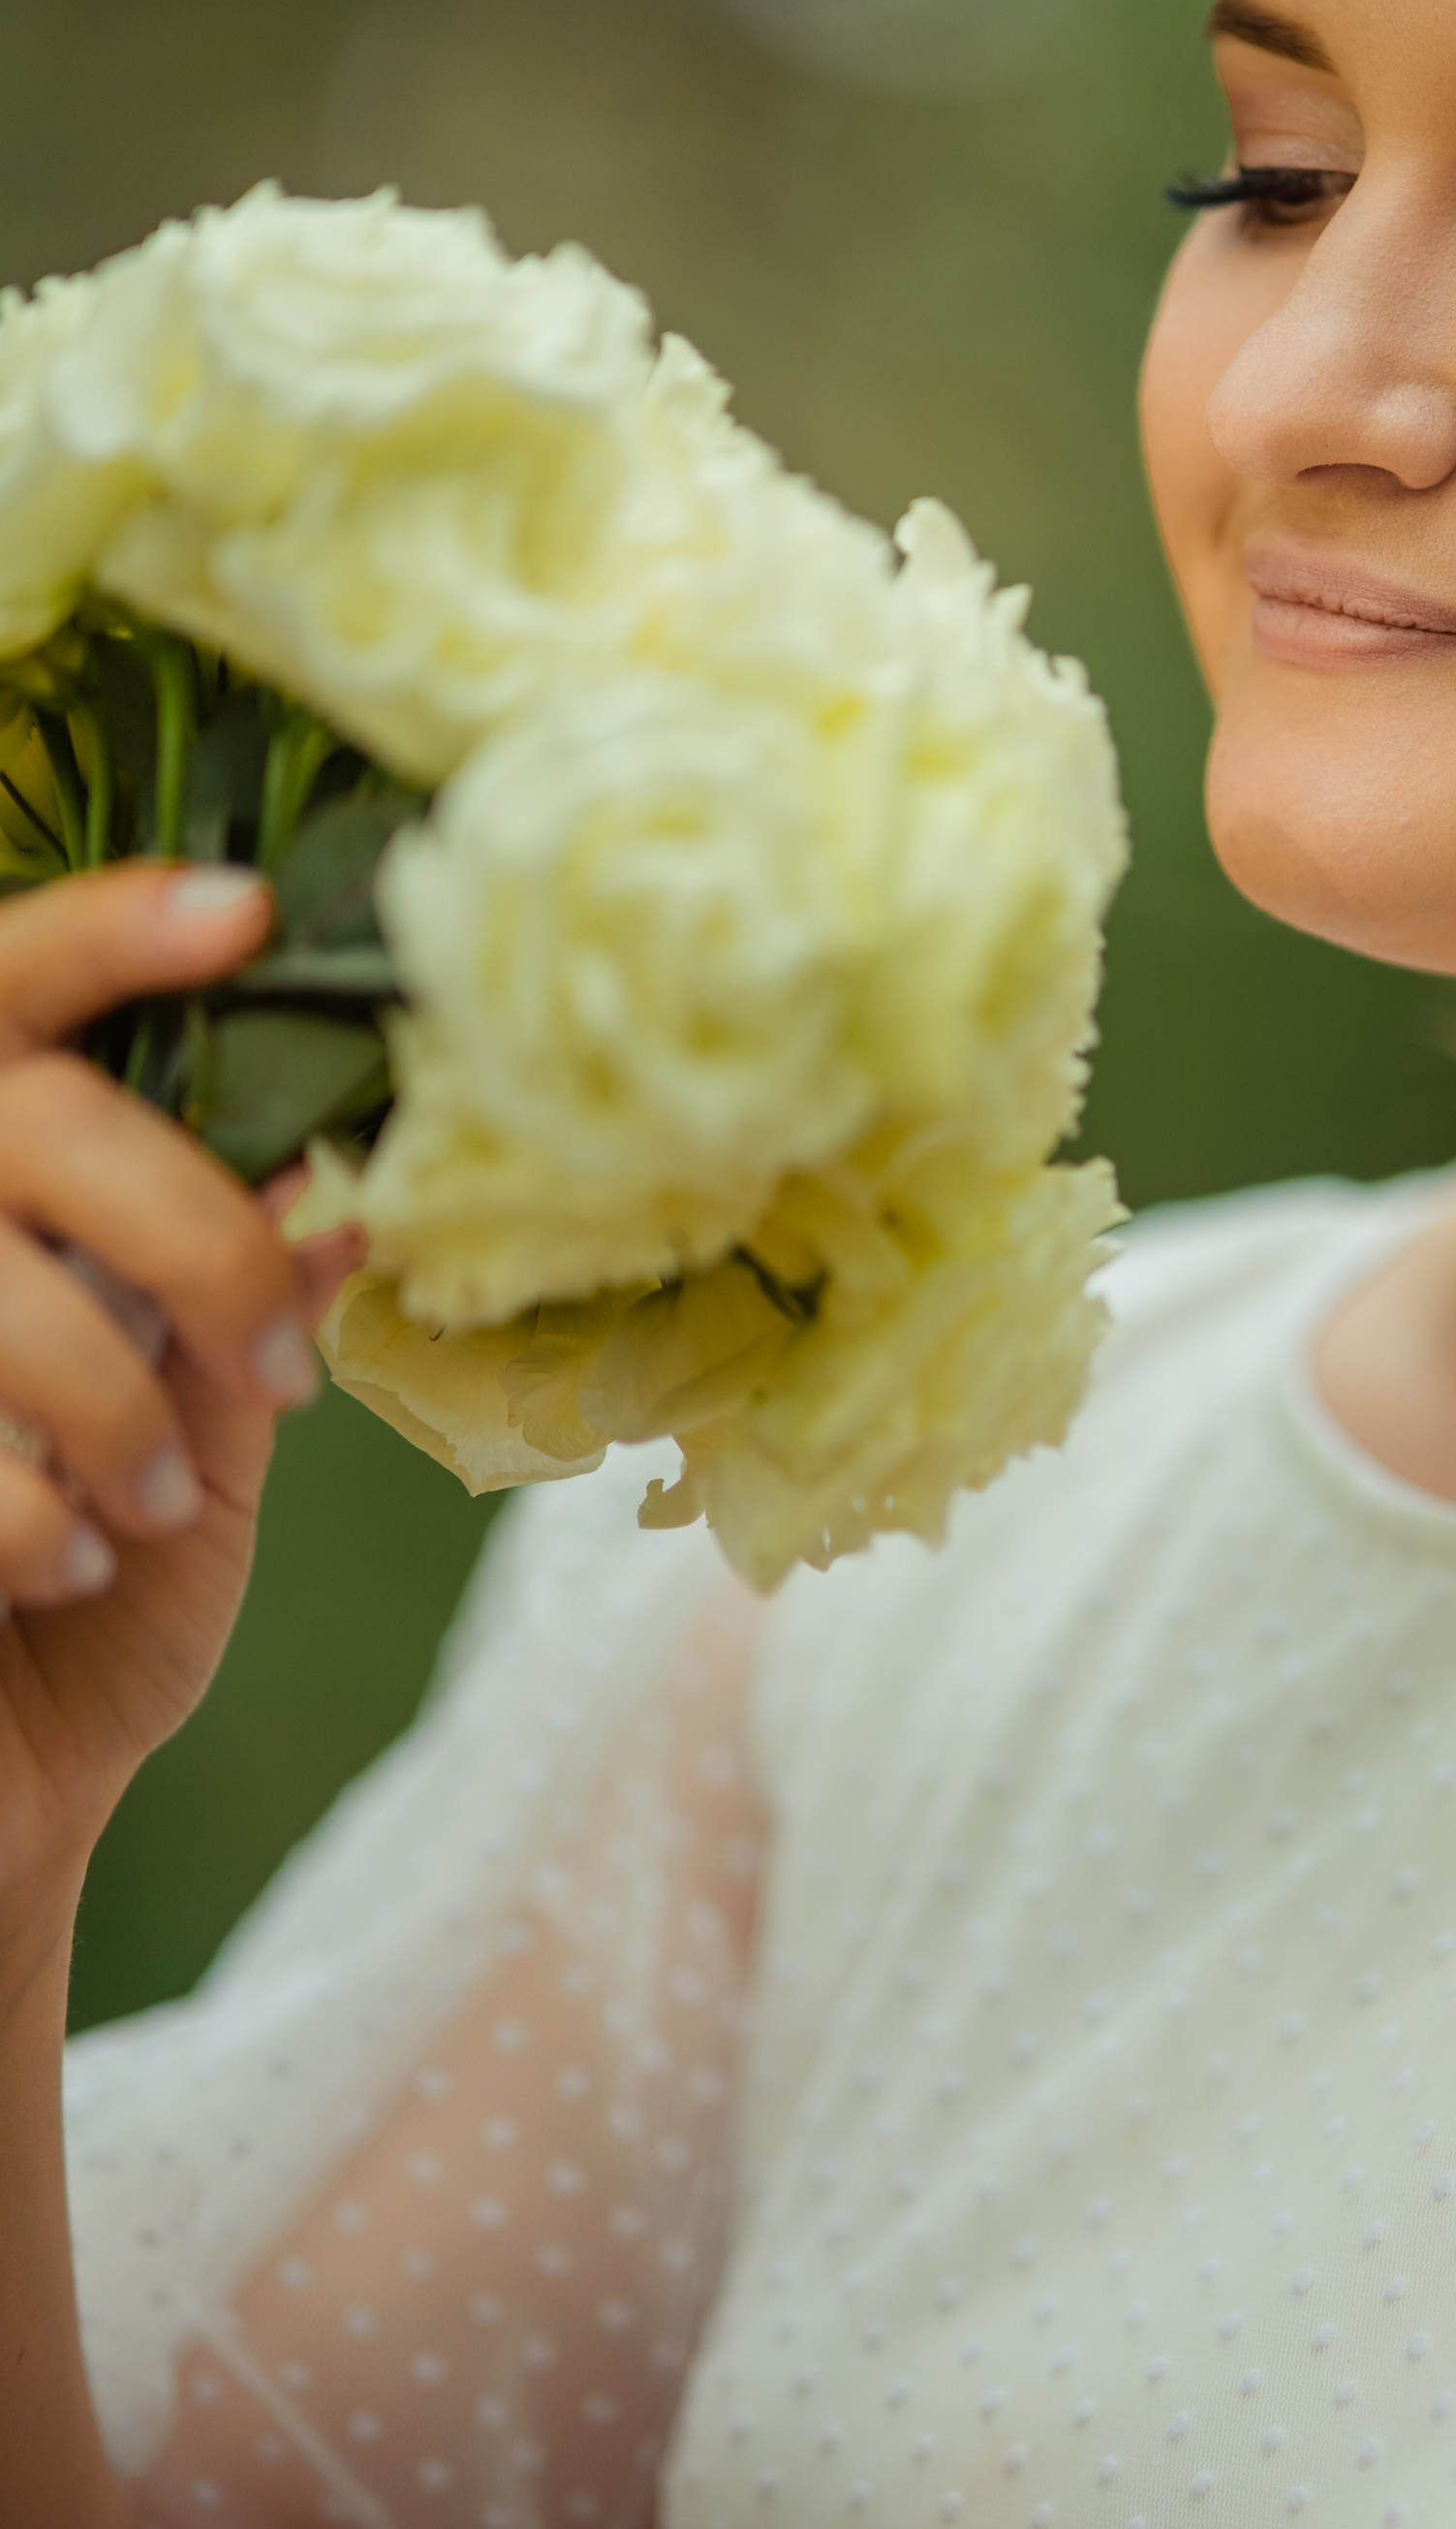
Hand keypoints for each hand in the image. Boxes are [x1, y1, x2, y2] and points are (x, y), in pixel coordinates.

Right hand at [0, 866, 364, 1914]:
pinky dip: (30, 1510)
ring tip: (142, 1508)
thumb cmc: (100, 1617)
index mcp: (1, 1188)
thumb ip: (247, 1314)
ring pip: (1, 1288)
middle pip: (43, 1122)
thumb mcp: (205, 1448)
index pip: (12, 983)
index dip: (107, 933)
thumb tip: (349, 1187)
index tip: (241, 911)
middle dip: (195, 1239)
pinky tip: (51, 1566)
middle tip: (275, 1364)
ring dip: (109, 1408)